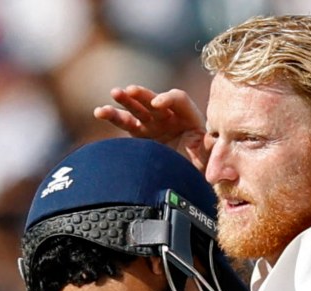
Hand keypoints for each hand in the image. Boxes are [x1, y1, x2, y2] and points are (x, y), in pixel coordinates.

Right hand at [93, 85, 208, 170]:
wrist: (191, 179)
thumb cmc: (202, 165)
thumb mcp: (208, 156)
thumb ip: (208, 146)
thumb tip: (211, 139)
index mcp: (189, 117)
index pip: (178, 100)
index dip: (168, 99)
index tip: (157, 104)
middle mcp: (170, 117)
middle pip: (155, 100)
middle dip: (142, 95)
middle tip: (130, 90)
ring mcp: (154, 124)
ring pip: (138, 109)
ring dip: (125, 101)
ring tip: (114, 93)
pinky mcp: (141, 134)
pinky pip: (126, 123)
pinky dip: (113, 116)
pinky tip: (99, 111)